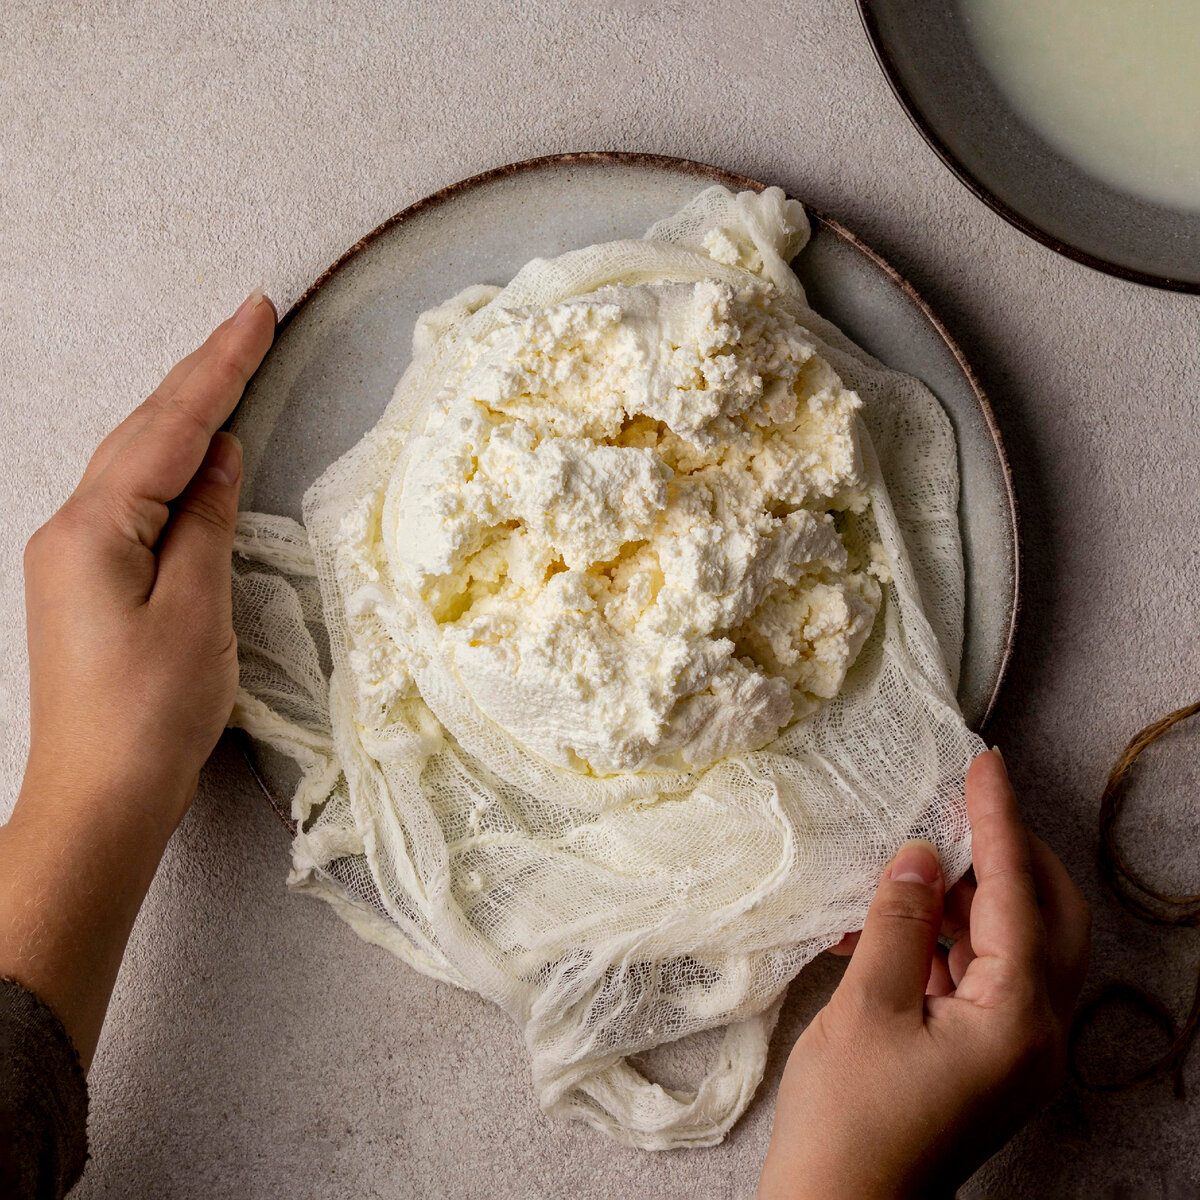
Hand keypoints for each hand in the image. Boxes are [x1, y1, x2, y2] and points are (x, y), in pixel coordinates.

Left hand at [21, 289, 274, 830]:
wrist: (99, 796)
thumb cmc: (149, 714)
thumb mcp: (196, 610)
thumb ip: (206, 522)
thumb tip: (221, 459)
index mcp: (93, 527)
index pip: (170, 427)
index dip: (220, 368)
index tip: (257, 314)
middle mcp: (70, 528)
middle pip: (143, 431)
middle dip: (201, 374)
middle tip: (251, 322)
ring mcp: (72, 554)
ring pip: (135, 460)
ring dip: (185, 413)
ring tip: (231, 368)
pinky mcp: (87, 580)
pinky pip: (133, 498)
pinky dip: (171, 464)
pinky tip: (197, 454)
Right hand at [757, 750, 1090, 1198]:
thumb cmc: (849, 1123)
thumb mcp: (867, 1008)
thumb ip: (901, 923)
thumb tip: (924, 856)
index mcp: (1016, 1022)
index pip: (1017, 894)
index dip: (997, 822)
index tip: (983, 763)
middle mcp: (1034, 1036)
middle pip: (1047, 918)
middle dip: (1009, 856)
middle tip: (964, 807)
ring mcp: (1011, 1051)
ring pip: (1013, 946)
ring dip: (969, 899)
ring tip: (914, 862)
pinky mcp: (982, 1059)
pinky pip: (981, 978)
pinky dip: (945, 941)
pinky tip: (891, 924)